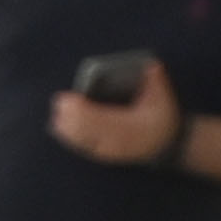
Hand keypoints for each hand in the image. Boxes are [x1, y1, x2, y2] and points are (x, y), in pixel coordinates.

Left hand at [53, 54, 185, 167]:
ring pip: (81, 141)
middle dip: (70, 118)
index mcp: (131, 127)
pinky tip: (58, 127)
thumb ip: (154, 81)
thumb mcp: (162, 98)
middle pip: (87, 131)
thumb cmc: (161, 118)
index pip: (101, 119)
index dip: (82, 110)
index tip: (68, 98)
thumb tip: (150, 66)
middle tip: (58, 103)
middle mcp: (117, 142)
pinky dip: (69, 137)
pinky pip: (82, 147)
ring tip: (56, 115)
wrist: (164, 144)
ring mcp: (108, 151)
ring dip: (66, 129)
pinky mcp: (102, 154)